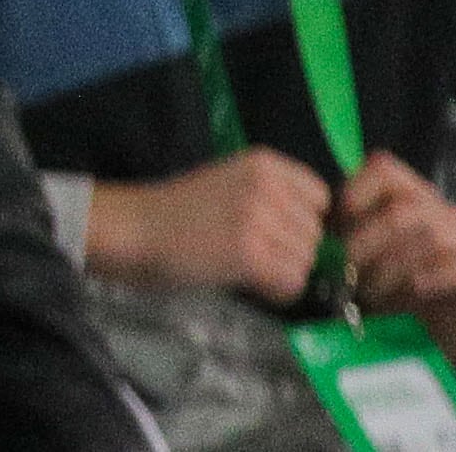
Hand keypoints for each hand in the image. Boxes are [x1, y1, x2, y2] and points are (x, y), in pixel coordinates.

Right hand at [86, 147, 330, 304]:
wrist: (133, 229)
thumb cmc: (179, 211)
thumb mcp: (232, 184)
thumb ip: (274, 197)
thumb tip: (321, 234)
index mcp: (263, 162)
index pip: (320, 197)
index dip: (300, 219)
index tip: (273, 229)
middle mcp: (265, 186)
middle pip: (315, 234)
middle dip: (291, 250)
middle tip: (250, 252)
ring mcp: (258, 219)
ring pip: (305, 261)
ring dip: (282, 272)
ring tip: (244, 266)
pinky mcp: (250, 253)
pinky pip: (291, 283)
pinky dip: (275, 292)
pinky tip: (246, 280)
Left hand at [344, 153, 455, 371]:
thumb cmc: (403, 279)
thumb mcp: (371, 253)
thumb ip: (348, 235)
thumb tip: (312, 238)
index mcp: (407, 193)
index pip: (382, 168)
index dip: (355, 190)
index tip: (336, 222)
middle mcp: (438, 209)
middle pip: (400, 210)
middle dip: (364, 244)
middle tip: (346, 274)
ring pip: (429, 236)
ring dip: (391, 268)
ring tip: (371, 294)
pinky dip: (432, 277)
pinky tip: (414, 290)